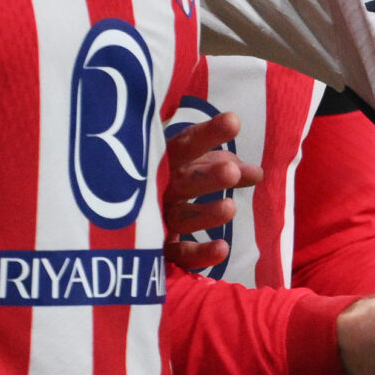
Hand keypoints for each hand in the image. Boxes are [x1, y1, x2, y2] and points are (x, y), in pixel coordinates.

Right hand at [161, 112, 260, 271]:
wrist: (116, 214)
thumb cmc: (167, 180)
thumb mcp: (194, 168)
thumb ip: (224, 167)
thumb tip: (257, 173)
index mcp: (164, 162)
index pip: (187, 145)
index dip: (209, 134)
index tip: (233, 121)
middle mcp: (158, 188)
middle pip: (184, 181)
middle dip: (207, 176)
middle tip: (231, 172)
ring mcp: (155, 219)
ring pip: (180, 218)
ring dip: (205, 214)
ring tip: (231, 208)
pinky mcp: (158, 249)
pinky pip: (178, 253)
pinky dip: (199, 253)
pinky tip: (223, 249)